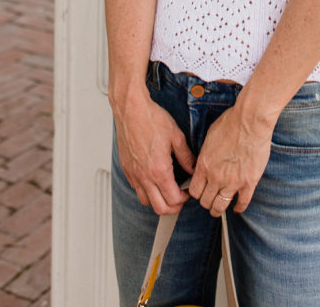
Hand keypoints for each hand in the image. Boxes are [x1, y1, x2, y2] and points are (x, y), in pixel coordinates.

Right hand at [114, 91, 194, 214]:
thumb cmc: (151, 119)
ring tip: (167, 190)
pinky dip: (146, 190)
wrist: (131, 110)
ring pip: (146, 201)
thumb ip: (186, 156)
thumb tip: (193, 168)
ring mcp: (134, 174)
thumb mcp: (176, 136)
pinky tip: (153, 179)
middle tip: (180, 198)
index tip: (188, 192)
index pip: (173, 199)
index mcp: (159, 170)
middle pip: (159, 208)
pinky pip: (136, 188)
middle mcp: (144, 176)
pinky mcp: (126, 168)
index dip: (184, 199)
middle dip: (173, 207)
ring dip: (158, 201)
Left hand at [189, 105, 272, 216]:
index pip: (194, 190)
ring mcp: (233, 182)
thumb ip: (205, 154)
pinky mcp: (249, 182)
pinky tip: (237, 207)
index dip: (196, 193)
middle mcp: (216, 177)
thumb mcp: (209, 137)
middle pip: (205, 201)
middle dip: (206, 202)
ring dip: (218, 209)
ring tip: (218, 209)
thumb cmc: (230, 123)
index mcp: (204, 165)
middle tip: (209, 200)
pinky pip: (242, 202)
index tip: (199, 192)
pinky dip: (239, 207)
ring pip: (220, 206)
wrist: (250, 121)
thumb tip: (203, 163)